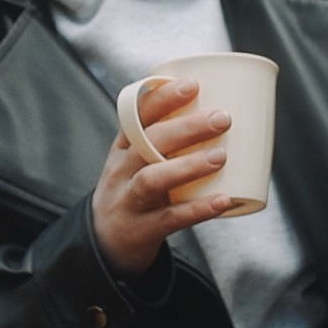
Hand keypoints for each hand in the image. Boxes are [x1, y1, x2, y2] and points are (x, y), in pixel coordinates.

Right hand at [92, 77, 234, 280]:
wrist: (105, 242)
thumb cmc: (133, 190)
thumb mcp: (137, 161)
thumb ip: (166, 139)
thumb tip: (218, 108)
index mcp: (123, 147)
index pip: (137, 115)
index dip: (163, 98)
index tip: (193, 84)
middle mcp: (122, 170)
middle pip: (149, 143)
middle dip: (186, 128)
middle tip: (222, 118)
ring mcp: (129, 200)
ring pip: (154, 179)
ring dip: (189, 166)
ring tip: (221, 156)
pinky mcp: (142, 229)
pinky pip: (170, 218)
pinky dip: (198, 209)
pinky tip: (222, 200)